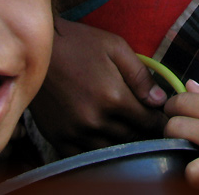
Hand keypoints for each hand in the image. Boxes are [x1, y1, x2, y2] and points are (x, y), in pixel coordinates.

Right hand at [28, 18, 167, 154]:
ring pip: (111, 149)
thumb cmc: (78, 43)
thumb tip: (160, 100)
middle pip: (131, 137)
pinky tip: (100, 136)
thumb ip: (140, 75)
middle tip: (144, 122)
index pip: (147, 121)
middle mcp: (96, 120)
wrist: (38, 49)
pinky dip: (97, 149)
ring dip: (121, 141)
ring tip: (124, 127)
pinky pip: (85, 155)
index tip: (161, 118)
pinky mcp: (58, 138)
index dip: (158, 121)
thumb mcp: (115, 47)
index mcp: (114, 96)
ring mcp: (76, 132)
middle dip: (142, 130)